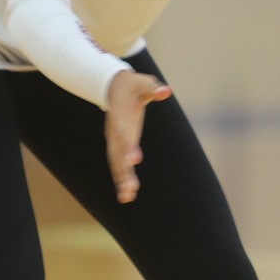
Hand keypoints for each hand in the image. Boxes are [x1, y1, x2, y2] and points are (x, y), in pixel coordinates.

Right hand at [105, 70, 172, 201]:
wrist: (113, 87)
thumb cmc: (133, 85)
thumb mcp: (144, 83)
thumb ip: (154, 89)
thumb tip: (165, 91)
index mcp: (121, 115)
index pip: (123, 132)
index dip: (127, 146)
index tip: (133, 160)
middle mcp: (115, 130)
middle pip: (117, 152)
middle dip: (123, 170)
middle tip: (130, 187)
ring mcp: (114, 139)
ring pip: (116, 162)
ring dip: (122, 179)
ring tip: (128, 196)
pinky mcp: (118, 145)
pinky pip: (118, 164)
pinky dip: (122, 178)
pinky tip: (127, 195)